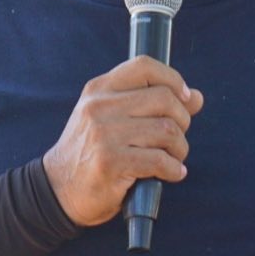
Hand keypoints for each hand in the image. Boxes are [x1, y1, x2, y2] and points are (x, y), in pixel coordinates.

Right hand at [41, 56, 203, 226]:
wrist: (58, 189)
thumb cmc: (92, 153)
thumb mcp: (113, 119)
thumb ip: (151, 105)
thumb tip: (196, 97)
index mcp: (99, 90)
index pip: (144, 66)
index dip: (173, 79)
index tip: (185, 98)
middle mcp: (99, 107)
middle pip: (164, 98)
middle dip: (182, 120)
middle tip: (177, 139)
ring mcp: (103, 134)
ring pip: (167, 130)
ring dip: (180, 148)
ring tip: (173, 159)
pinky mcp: (110, 162)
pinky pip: (160, 160)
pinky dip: (174, 169)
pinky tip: (172, 174)